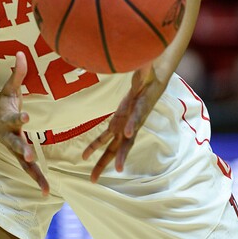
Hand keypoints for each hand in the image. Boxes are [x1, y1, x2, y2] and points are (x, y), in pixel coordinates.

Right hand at [0, 52, 49, 195]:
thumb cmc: (2, 103)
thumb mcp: (8, 88)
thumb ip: (17, 73)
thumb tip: (21, 52)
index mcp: (7, 119)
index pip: (13, 118)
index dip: (18, 118)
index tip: (25, 117)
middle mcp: (9, 136)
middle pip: (15, 144)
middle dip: (22, 149)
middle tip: (29, 155)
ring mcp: (13, 148)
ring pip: (23, 163)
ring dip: (33, 173)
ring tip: (44, 186)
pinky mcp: (19, 156)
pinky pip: (28, 169)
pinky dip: (36, 179)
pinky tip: (46, 191)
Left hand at [82, 60, 167, 181]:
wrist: (152, 81)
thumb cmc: (149, 74)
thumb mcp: (146, 68)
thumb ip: (143, 67)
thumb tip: (145, 60)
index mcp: (139, 109)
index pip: (137, 118)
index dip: (133, 125)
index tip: (129, 133)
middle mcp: (132, 122)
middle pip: (125, 144)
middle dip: (119, 158)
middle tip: (116, 171)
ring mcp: (125, 126)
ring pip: (113, 147)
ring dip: (103, 161)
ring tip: (92, 178)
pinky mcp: (118, 124)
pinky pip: (105, 137)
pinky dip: (95, 146)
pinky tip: (84, 156)